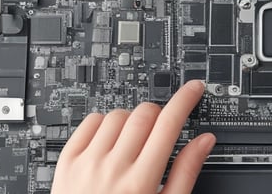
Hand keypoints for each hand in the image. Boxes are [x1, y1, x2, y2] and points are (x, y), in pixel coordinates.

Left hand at [51, 80, 214, 193]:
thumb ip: (185, 173)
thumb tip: (203, 142)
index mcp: (141, 181)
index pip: (169, 125)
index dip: (185, 100)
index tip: (193, 89)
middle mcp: (113, 168)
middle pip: (144, 114)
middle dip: (159, 114)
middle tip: (161, 129)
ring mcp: (87, 163)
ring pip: (118, 114)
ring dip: (132, 119)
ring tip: (134, 140)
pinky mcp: (67, 161)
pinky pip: (90, 121)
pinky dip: (105, 123)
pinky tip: (111, 139)